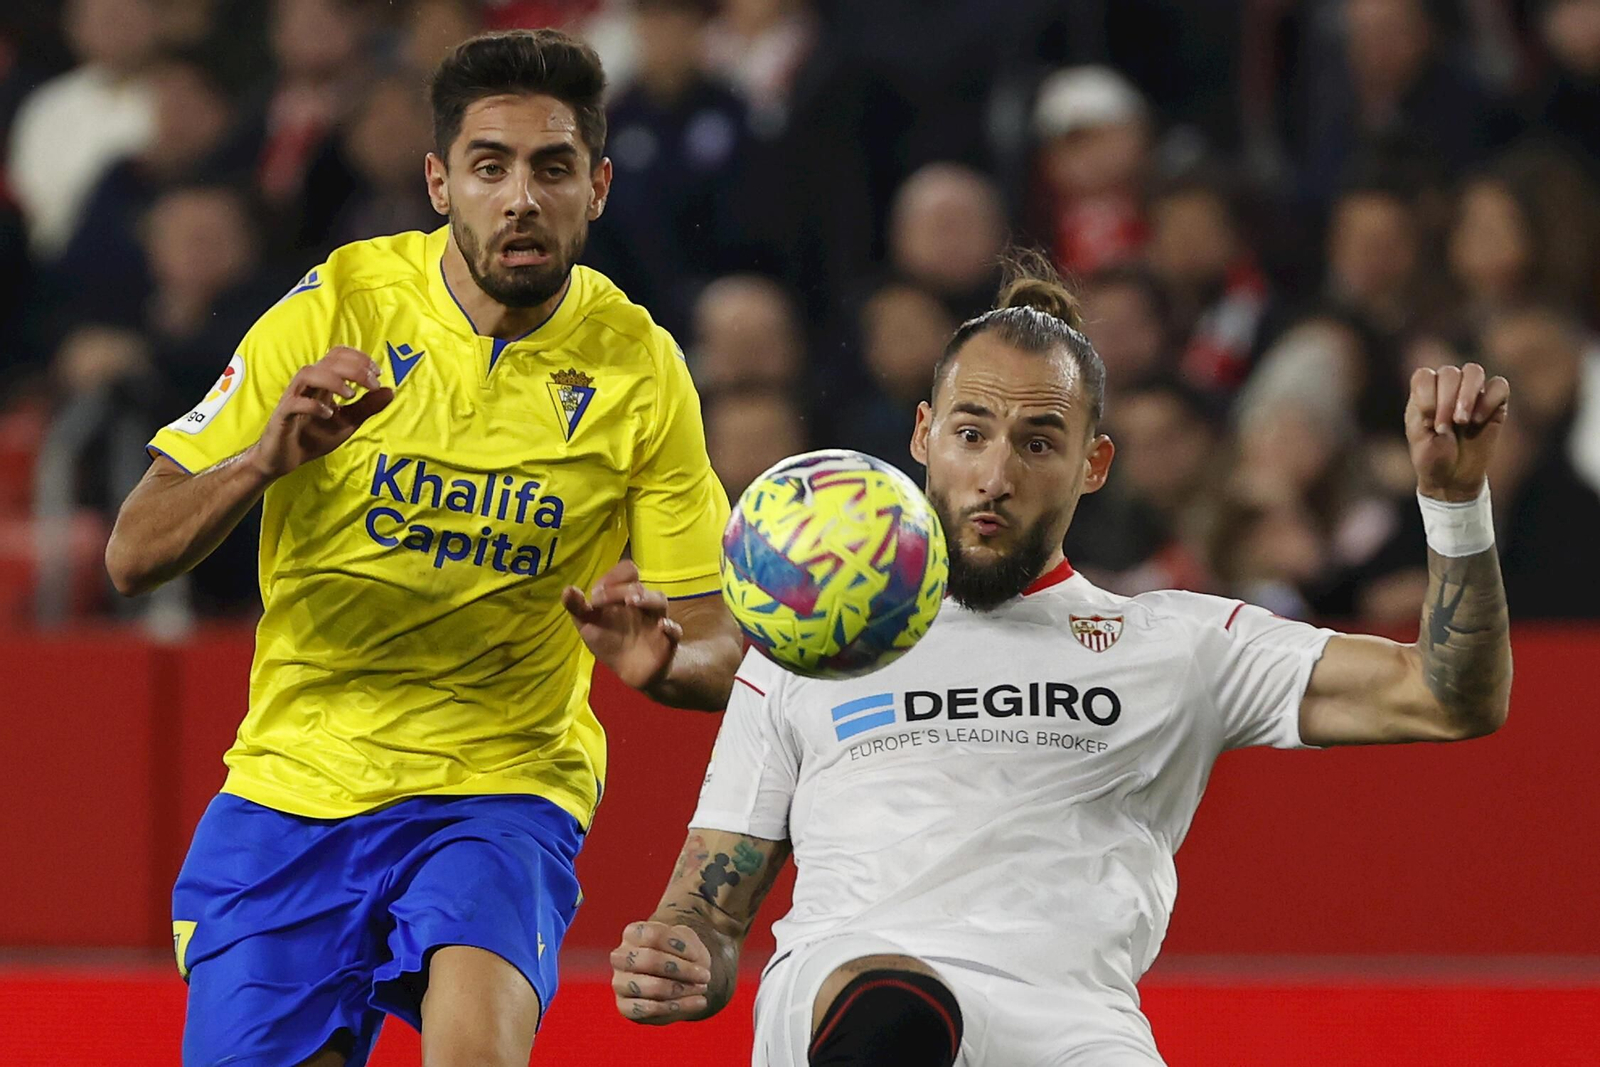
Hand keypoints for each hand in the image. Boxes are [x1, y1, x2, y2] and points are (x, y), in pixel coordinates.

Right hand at [247, 347, 393, 479]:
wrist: (285, 459)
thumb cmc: (313, 437)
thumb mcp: (348, 422)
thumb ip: (367, 406)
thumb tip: (390, 390)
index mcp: (322, 382)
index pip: (338, 355)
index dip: (359, 358)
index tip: (377, 374)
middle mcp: (307, 385)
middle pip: (327, 361)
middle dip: (354, 369)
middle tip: (372, 384)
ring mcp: (293, 398)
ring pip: (308, 374)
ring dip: (333, 380)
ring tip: (351, 395)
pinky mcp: (283, 416)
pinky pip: (295, 403)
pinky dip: (314, 405)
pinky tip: (329, 414)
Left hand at [562, 559, 682, 690]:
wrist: (632, 672)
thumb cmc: (610, 642)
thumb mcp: (589, 625)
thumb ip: (578, 608)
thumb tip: (568, 589)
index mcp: (623, 596)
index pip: (626, 572)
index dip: (613, 577)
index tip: (596, 595)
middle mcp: (642, 604)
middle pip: (637, 585)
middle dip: (620, 589)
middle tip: (601, 599)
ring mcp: (657, 620)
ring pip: (659, 600)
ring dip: (646, 598)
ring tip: (631, 602)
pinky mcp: (668, 641)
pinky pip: (675, 631)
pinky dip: (671, 628)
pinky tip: (662, 627)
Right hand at [611, 921, 712, 1024]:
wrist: (675, 978)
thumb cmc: (678, 954)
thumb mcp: (686, 940)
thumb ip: (687, 944)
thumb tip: (691, 960)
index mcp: (632, 934)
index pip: (653, 935)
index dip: (678, 945)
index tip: (696, 955)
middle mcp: (620, 957)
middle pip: (649, 960)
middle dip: (682, 969)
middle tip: (705, 976)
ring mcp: (620, 982)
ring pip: (650, 986)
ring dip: (681, 989)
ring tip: (702, 989)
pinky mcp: (624, 1006)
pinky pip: (648, 1009)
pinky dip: (677, 1006)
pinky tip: (698, 1002)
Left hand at [1406, 363, 1509, 501]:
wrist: (1453, 478)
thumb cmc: (1432, 457)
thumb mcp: (1420, 439)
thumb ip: (1427, 414)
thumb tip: (1448, 399)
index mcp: (1424, 394)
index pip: (1424, 375)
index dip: (1427, 394)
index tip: (1428, 420)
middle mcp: (1447, 388)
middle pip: (1450, 373)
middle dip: (1446, 399)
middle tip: (1444, 427)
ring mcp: (1472, 394)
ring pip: (1474, 371)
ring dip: (1467, 395)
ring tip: (1462, 421)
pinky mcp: (1495, 403)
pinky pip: (1499, 385)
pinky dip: (1489, 399)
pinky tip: (1478, 420)